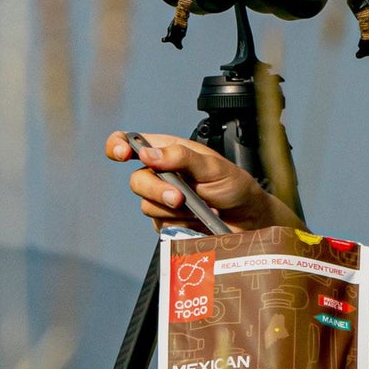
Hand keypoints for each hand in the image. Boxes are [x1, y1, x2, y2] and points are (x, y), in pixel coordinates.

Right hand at [104, 131, 300, 232]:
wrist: (249, 220)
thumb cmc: (234, 186)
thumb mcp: (213, 166)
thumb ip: (181, 157)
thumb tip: (148, 154)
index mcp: (168, 152)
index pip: (131, 143)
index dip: (119, 145)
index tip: (123, 155)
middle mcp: (162, 175)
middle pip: (137, 180)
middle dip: (156, 190)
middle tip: (179, 197)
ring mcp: (163, 201)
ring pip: (147, 206)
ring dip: (174, 209)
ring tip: (200, 208)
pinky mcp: (167, 223)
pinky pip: (161, 225)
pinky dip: (180, 223)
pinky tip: (198, 220)